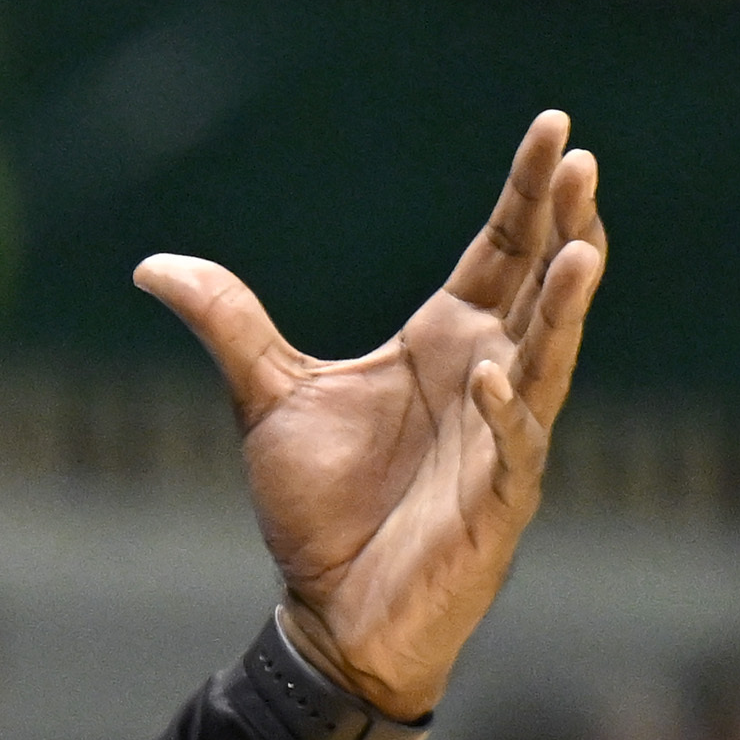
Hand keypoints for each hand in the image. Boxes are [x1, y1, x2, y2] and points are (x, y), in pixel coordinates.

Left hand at [138, 110, 606, 720]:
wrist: (327, 611)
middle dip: (564, 223)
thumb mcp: (266, 398)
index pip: (501, 250)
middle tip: (581, 161)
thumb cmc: (319, 507)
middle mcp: (487, 376)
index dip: (528, 193)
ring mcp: (500, 438)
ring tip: (585, 244)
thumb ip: (227, 325)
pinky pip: (510, 447)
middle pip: (540, 285)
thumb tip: (153, 266)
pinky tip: (490, 377)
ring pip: (549, 357)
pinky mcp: (496, 501)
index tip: (553, 128)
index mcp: (445, 342)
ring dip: (567, 305)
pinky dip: (502, 413)